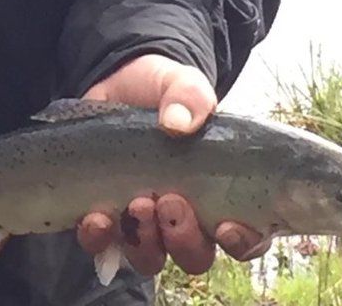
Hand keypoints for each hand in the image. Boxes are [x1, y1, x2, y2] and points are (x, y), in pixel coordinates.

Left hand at [75, 55, 270, 276]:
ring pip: (151, 257)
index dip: (241, 242)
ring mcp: (145, 223)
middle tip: (170, 201)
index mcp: (221, 194)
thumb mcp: (182, 84)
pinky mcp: (108, 217)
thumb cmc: (164, 92)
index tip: (225, 225)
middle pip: (195, 255)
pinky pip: (103, 246)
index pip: (245, 238)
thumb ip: (190, 96)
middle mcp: (186, 219)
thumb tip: (177, 123)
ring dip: (145, 241)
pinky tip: (96, 218)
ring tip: (136, 203)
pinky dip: (100, 239)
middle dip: (184, 238)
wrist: (119, 83)